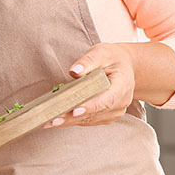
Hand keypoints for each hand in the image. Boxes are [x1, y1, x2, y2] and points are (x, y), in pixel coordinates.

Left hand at [46, 42, 174, 128]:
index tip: (74, 110)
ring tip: (49, 121)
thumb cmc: (112, 58)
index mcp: (123, 85)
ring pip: (90, 120)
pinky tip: (57, 120)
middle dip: (72, 117)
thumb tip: (75, 70)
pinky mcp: (107, 116)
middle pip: (95, 113)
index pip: (107, 100)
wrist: (125, 67)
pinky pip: (89, 121)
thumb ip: (89, 60)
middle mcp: (121, 102)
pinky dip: (73, 121)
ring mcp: (115, 112)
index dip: (90, 106)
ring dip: (69, 122)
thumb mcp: (102, 52)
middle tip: (52, 120)